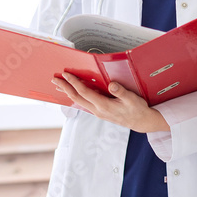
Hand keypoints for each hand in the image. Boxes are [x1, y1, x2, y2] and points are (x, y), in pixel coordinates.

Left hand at [52, 71, 169, 132]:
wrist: (141, 122)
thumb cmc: (137, 109)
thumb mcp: (132, 99)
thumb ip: (121, 92)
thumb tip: (111, 84)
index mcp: (104, 106)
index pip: (85, 92)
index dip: (74, 82)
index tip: (66, 74)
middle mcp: (98, 110)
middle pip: (76, 98)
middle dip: (65, 88)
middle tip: (55, 79)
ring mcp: (97, 112)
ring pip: (79, 101)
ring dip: (68, 92)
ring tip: (60, 85)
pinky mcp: (99, 111)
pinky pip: (84, 102)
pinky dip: (76, 95)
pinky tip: (74, 92)